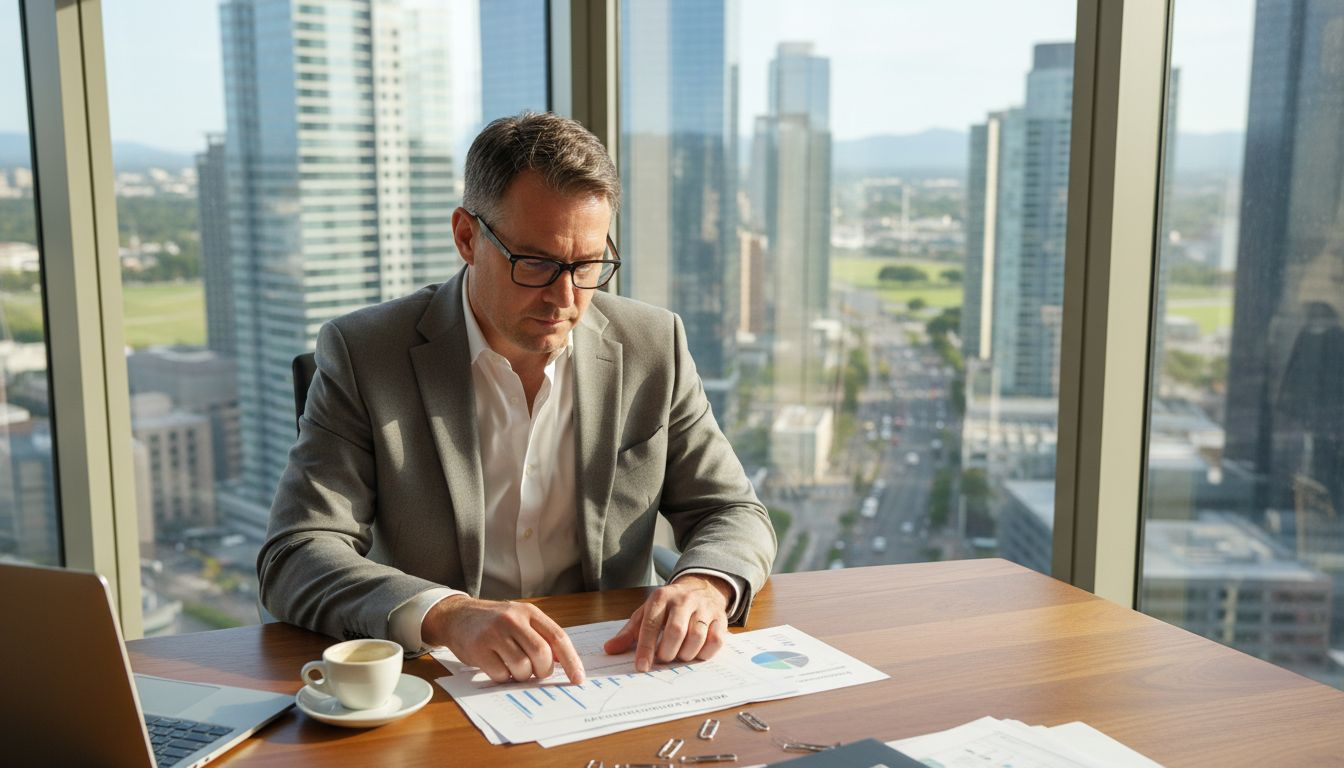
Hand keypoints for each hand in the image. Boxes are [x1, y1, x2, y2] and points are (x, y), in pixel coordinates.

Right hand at [422, 595, 584, 683]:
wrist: (457, 616)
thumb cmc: (494, 622)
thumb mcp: (520, 620)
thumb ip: (541, 636)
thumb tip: (564, 662)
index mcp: (529, 612)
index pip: (558, 637)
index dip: (571, 660)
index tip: (578, 679)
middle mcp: (513, 619)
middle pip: (541, 654)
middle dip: (542, 670)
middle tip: (536, 672)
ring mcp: (495, 633)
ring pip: (522, 667)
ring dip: (521, 675)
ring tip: (513, 667)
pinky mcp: (479, 649)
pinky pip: (502, 675)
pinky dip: (504, 677)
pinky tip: (497, 666)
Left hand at [603, 574, 730, 670]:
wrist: (701, 587)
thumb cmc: (669, 606)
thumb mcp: (647, 613)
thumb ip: (629, 632)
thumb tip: (609, 649)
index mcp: (661, 597)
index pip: (651, 625)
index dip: (646, 648)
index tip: (642, 667)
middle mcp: (684, 599)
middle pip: (676, 631)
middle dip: (667, 652)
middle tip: (664, 658)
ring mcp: (704, 608)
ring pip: (696, 637)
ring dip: (686, 654)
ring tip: (680, 655)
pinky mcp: (721, 618)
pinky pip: (715, 641)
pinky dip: (705, 653)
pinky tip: (697, 653)